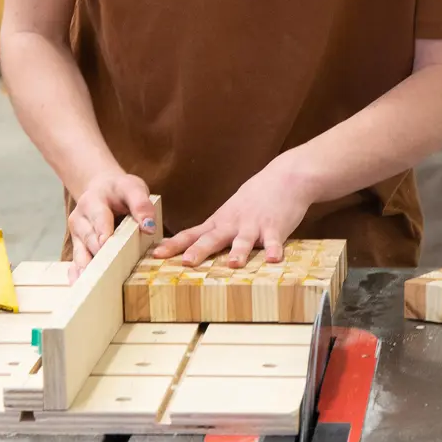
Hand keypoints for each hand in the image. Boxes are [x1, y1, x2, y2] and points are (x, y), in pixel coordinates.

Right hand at [67, 171, 156, 277]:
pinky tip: (81, 288)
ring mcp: (76, 234)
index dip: (103, 232)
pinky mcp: (77, 247)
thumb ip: (142, 205)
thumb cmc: (119, 190)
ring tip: (93, 287)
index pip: (99, 218)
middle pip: (90, 240)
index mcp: (92, 201)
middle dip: (99, 255)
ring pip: (80, 254)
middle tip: (108, 273)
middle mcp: (80, 219)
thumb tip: (149, 228)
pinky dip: (77, 275)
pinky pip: (75, 262)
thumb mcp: (133, 188)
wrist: (100, 188)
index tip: (106, 244)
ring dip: (87, 270)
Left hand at [154, 159, 313, 267]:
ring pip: (244, 241)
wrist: (285, 177)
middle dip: (199, 251)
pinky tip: (274, 259)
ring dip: (238, 252)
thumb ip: (216, 229)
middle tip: (186, 262)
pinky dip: (274, 249)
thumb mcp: (230, 211)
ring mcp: (254, 225)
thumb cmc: (256, 196)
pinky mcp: (275, 227)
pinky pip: (275, 241)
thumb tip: (192, 245)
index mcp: (220, 222)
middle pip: (213, 238)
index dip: (174, 245)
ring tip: (233, 265)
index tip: (156, 255)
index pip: (192, 234)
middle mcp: (233, 224)